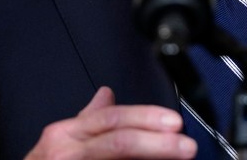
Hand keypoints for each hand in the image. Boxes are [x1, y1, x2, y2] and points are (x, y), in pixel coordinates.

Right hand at [25, 86, 196, 158]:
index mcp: (65, 133)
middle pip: (118, 142)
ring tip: (178, 158)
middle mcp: (65, 151)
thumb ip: (88, 119)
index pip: (112, 118)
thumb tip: (108, 94)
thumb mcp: (61, 140)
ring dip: (150, 157)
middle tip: (185, 146)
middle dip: (156, 143)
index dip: (146, 118)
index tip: (174, 122)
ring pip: (115, 157)